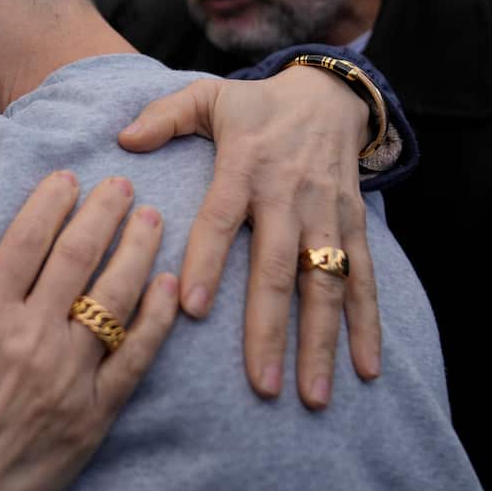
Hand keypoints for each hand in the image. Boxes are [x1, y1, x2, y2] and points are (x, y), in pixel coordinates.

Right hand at [0, 173, 178, 490]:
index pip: (27, 241)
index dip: (50, 202)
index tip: (68, 177)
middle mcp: (31, 339)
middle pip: (77, 257)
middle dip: (102, 212)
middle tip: (120, 184)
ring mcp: (68, 378)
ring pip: (114, 298)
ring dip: (137, 250)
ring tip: (150, 218)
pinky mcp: (94, 415)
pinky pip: (135, 358)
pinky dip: (156, 319)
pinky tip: (168, 287)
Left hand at [118, 68, 379, 409]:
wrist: (328, 95)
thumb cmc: (255, 106)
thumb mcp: (207, 96)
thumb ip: (164, 115)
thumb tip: (123, 138)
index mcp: (244, 166)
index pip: (222, 218)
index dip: (208, 261)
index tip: (192, 309)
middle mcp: (289, 195)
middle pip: (277, 268)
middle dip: (269, 330)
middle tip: (261, 384)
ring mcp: (325, 214)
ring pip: (324, 284)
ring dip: (320, 342)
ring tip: (311, 395)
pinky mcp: (353, 225)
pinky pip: (362, 278)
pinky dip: (368, 324)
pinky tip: (366, 369)